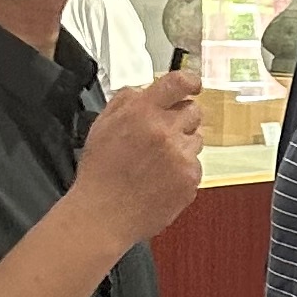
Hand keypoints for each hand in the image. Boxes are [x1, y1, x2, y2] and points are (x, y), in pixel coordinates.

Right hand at [73, 71, 205, 248]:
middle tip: (163, 134)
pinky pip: (195, 165)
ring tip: (156, 162)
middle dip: (181, 119)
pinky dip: (182, 170)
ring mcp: (180, 155)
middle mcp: (164, 130)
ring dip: (182, 145)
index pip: (178, 82)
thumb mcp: (102, 125)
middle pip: (193, 111)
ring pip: (196, 139)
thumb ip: (126, 101)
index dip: (190, 81)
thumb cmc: (100, 174)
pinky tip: (161, 179)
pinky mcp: (190, 178)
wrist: (103, 215)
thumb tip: (145, 90)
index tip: (194, 85)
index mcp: (142, 112)